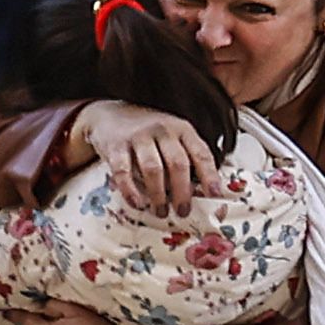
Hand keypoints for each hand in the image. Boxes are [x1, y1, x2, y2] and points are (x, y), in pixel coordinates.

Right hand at [70, 101, 218, 214]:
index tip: (214, 194)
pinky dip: (131, 190)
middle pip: (178, 163)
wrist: (110, 113)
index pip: (201, 153)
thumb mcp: (173, 136)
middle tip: (183, 211)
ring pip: (153, 169)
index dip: (209, 175)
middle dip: (182, 191)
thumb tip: (201, 190)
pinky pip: (123, 171)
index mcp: (182, 130)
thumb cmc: (148, 132)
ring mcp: (139, 137)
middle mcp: (163, 130)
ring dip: (158, 194)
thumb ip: (186, 157)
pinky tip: (137, 203)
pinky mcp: (116, 146)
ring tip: (160, 211)